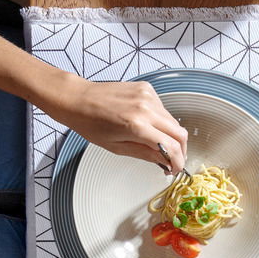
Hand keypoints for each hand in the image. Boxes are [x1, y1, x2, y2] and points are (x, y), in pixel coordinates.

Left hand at [47, 75, 187, 173]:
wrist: (78, 99)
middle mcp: (145, 108)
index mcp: (137, 125)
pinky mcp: (146, 88)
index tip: (175, 168)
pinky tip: (148, 125)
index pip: (172, 147)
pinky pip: (163, 109)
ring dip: (170, 135)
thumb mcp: (117, 147)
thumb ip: (146, 154)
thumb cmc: (90, 123)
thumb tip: (166, 161)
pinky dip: (161, 121)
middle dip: (180, 150)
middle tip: (173, 159)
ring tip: (158, 144)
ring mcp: (147, 96)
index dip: (178, 161)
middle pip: (179, 133)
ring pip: (173, 121)